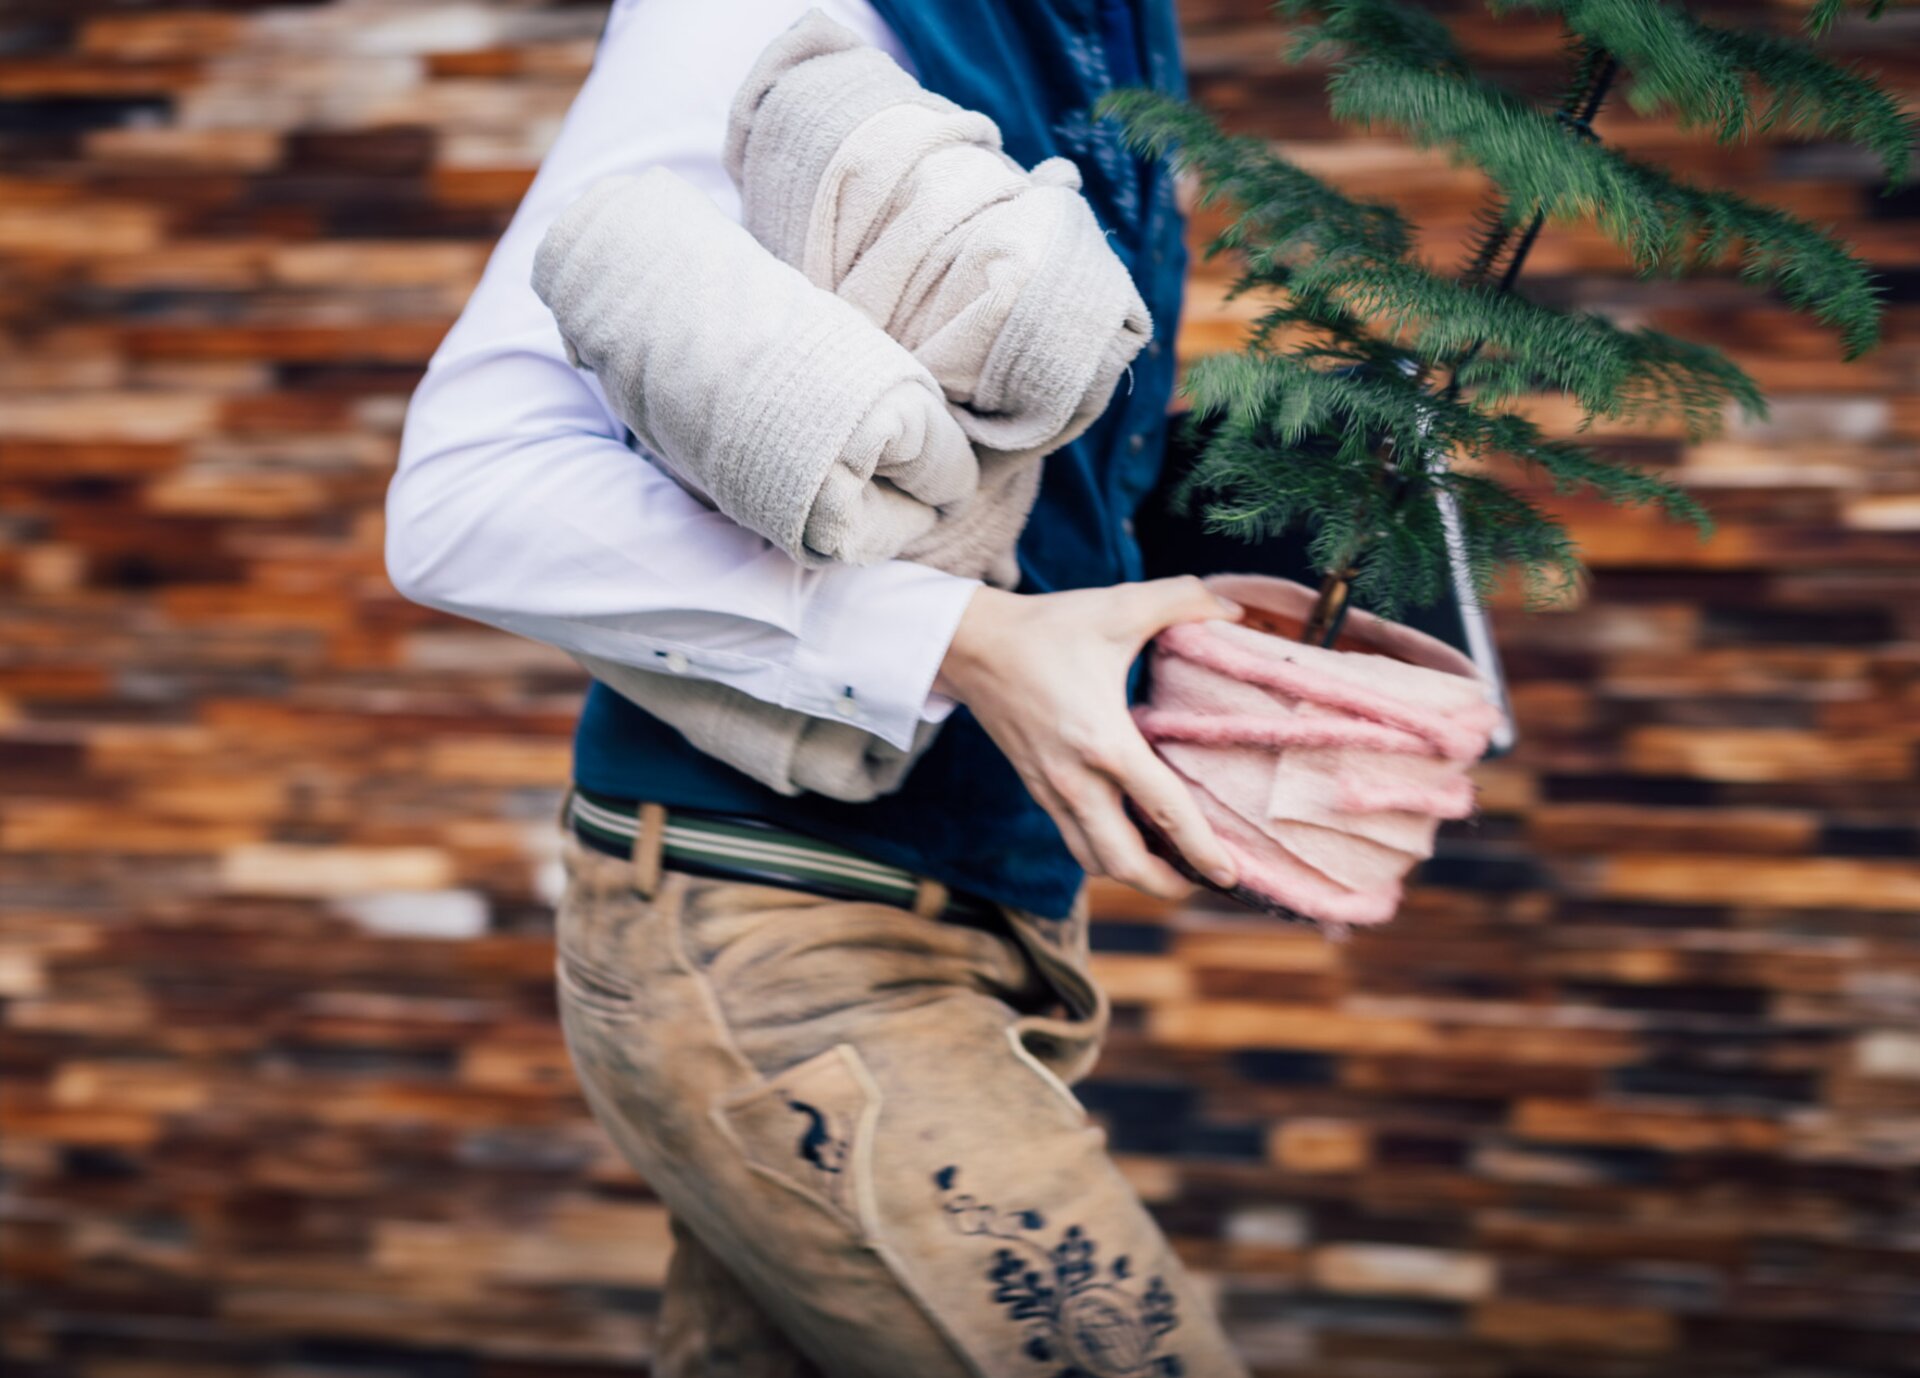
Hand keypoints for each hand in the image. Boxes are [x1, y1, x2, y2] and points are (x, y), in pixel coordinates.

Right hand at [934, 576, 1242, 898]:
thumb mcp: (1118, 606)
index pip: (1164, 810)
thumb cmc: (1048, 627)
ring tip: (1172, 868)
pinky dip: (1106, 851)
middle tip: (1206, 882)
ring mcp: (1052, 789)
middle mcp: (1075, 779)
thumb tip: (1235, 607)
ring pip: (1093, 860)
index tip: (1231, 875)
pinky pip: (1074, 838)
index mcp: (1104, 741)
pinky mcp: (1037, 788)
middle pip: (1123, 863)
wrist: (972, 645)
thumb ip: (1183, 598)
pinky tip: (1132, 836)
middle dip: (1167, 885)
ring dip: (1133, 875)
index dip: (1202, 849)